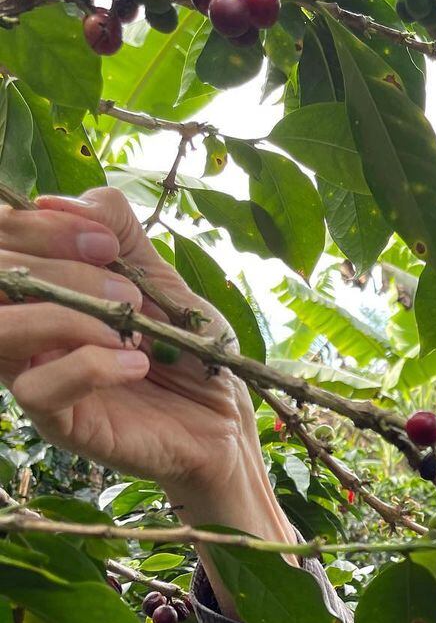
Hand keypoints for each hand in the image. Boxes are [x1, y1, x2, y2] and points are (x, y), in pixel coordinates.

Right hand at [0, 189, 260, 496]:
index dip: (37, 227)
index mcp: (41, 287)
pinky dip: (91, 365)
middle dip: (53, 265)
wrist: (223, 420)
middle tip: (123, 284)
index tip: (105, 242)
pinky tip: (137, 363)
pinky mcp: (59, 422)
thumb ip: (114, 230)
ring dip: (65, 314)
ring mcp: (36, 375)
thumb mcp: (159, 277)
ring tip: (127, 325)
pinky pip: (38, 388)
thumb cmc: (187, 350)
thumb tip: (53, 200)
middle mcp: (26, 328)